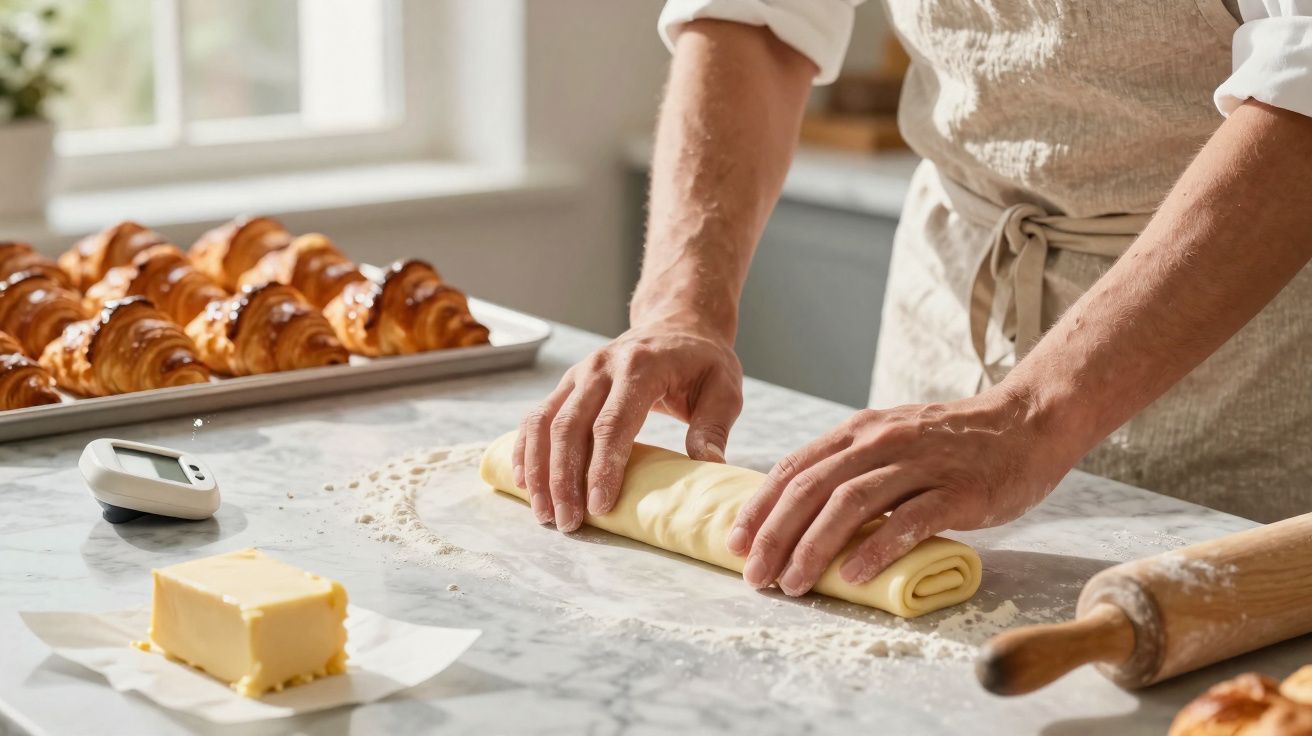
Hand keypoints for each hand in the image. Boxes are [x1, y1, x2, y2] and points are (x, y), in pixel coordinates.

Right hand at [513, 316, 742, 531]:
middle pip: (570, 427)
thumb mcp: (723, 388)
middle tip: (568, 523)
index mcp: (640, 367)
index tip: (599, 507)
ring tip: (544, 513)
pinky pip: (535, 417)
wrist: (676, 324)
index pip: (613, 423)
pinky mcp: (567, 384)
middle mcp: (601, 367)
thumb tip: (709, 465)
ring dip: (539, 470)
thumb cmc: (702, 362)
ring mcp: (578, 374)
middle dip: (564, 479)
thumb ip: (714, 427)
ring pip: (544, 423)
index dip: (602, 467)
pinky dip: (526, 450)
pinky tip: (525, 482)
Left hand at [727, 387, 1079, 594]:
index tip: (735, 543)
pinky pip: (909, 521)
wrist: (1027, 422)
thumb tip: (801, 509)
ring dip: (815, 546)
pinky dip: (878, 548)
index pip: (795, 469)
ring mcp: (920, 465)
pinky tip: (855, 576)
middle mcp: (881, 442)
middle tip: (755, 576)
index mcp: (859, 431)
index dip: (760, 508)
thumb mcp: (892, 439)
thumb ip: (852, 466)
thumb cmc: (955, 442)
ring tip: (793, 583)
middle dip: (775, 535)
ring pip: (852, 503)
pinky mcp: (958, 491)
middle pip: (813, 488)